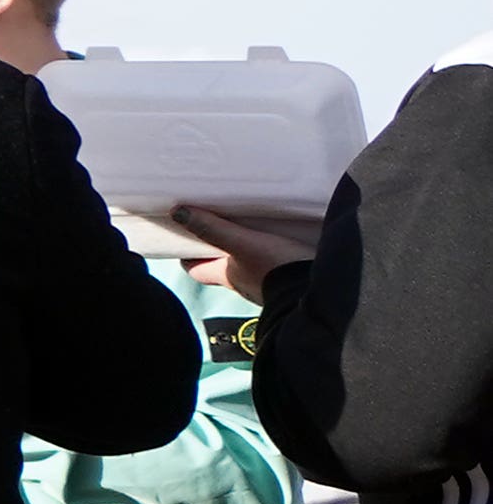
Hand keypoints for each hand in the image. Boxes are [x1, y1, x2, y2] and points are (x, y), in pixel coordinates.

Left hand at [169, 202, 320, 288]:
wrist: (325, 290)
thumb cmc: (278, 269)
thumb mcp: (243, 244)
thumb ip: (212, 229)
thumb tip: (177, 212)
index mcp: (226, 276)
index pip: (196, 270)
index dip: (188, 255)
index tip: (186, 235)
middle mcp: (243, 284)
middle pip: (221, 266)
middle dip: (218, 248)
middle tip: (219, 223)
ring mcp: (267, 285)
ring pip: (248, 265)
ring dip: (247, 249)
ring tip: (250, 226)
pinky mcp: (289, 281)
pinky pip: (273, 265)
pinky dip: (271, 253)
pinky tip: (280, 238)